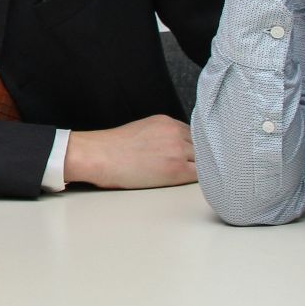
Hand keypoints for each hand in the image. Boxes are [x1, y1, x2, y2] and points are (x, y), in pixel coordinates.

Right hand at [64, 114, 196, 188]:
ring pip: (205, 160)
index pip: (193, 134)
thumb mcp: (141, 131)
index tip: (192, 157)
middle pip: (203, 145)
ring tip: (194, 179)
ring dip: (201, 169)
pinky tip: (195, 184)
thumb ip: (162, 135)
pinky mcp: (176, 169)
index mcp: (165, 122)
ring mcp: (177, 149)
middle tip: (195, 169)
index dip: (194, 147)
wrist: (99, 157)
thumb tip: (173, 150)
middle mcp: (175, 132)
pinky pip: (201, 175)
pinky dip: (202, 180)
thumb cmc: (112, 149)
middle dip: (199, 157)